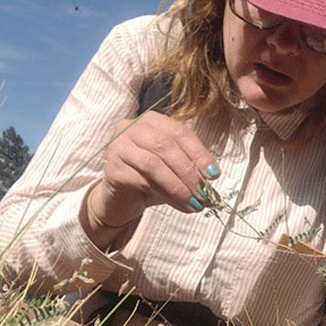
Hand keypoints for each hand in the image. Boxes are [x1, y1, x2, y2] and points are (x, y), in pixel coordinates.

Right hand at [90, 112, 219, 227]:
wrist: (122, 198)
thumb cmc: (152, 178)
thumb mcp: (175, 169)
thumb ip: (190, 169)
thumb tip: (211, 183)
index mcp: (152, 121)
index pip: (179, 132)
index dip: (199, 153)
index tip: (214, 174)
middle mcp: (132, 127)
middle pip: (165, 146)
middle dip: (188, 171)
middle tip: (204, 192)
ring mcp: (118, 146)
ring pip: (153, 163)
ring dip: (177, 185)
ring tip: (193, 202)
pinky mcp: (112, 168)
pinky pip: (141, 180)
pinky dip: (164, 194)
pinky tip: (179, 205)